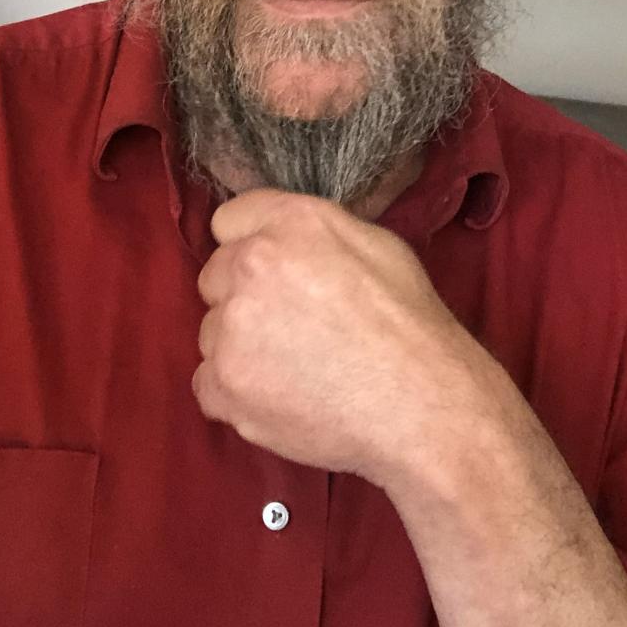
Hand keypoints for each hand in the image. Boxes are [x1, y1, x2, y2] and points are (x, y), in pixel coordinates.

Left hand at [193, 187, 475, 485]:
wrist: (419, 406)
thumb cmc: (407, 325)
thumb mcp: (375, 244)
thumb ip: (312, 230)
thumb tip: (283, 236)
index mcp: (290, 224)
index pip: (229, 220)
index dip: (252, 246)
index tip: (273, 271)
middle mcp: (251, 266)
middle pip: (215, 276)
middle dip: (244, 295)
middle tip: (291, 324)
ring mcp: (232, 330)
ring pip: (212, 331)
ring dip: (240, 346)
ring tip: (295, 366)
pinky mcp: (225, 386)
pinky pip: (208, 384)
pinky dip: (236, 392)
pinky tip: (280, 395)